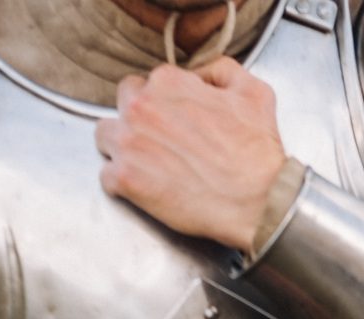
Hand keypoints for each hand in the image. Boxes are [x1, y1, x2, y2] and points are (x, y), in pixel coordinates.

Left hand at [96, 60, 286, 251]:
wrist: (257, 202)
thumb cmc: (256, 154)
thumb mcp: (253, 92)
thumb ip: (221, 70)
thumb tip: (201, 74)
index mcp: (167, 82)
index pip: (149, 83)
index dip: (163, 103)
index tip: (176, 122)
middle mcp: (141, 107)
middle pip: (123, 104)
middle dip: (138, 120)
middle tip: (161, 143)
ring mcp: (130, 143)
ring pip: (106, 136)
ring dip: (122, 148)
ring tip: (147, 165)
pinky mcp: (126, 179)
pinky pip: (107, 176)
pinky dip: (121, 183)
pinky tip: (144, 189)